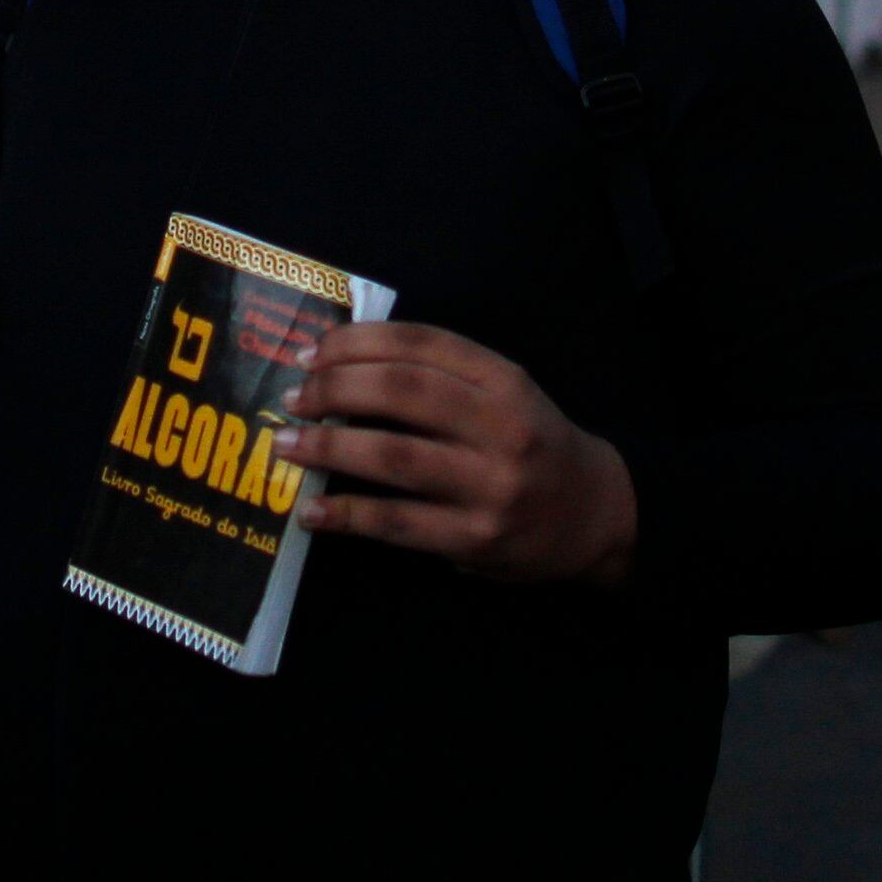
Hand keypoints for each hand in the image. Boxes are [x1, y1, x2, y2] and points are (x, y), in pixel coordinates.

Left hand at [279, 322, 635, 586]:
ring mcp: (489, 487)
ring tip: (287, 444)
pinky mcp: (474, 539)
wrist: (595, 515)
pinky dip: (347, 516)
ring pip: (394, 458)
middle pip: (403, 393)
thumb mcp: (505, 393)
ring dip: (329, 448)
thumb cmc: (531, 444)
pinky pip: (398, 524)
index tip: (312, 349)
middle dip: (336, 389)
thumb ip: (442, 375)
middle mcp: (501, 429)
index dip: (359, 342)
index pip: (422, 345)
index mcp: (505, 381)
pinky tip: (311, 511)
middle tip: (294, 396)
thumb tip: (343, 363)